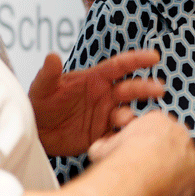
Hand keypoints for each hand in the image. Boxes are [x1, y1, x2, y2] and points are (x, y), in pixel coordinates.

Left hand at [28, 50, 163, 155]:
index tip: (154, 57)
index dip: (137, 60)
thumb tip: (52, 56)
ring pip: (128, 113)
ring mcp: (106, 115)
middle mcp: (105, 95)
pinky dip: (123, 137)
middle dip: (146, 88)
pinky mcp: (103, 135)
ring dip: (132, 115)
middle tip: (158, 90)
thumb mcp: (42, 87)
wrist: (36, 131)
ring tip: (125, 119)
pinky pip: (118, 136)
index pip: (120, 66)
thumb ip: (49, 73)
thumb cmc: (40, 103)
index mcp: (95, 78)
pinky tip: (121, 139)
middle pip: (131, 89)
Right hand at [88, 111, 194, 195]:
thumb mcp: (102, 147)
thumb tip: (97, 149)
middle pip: (174, 144)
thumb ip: (105, 146)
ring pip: (185, 164)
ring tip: (157, 187)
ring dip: (174, 175)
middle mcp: (177, 134)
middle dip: (164, 158)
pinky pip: (193, 185)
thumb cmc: (121, 159)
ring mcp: (190, 154)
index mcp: (155, 121)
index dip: (148, 145)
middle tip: (149, 172)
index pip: (157, 129)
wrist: (139, 172)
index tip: (141, 155)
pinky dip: (184, 193)